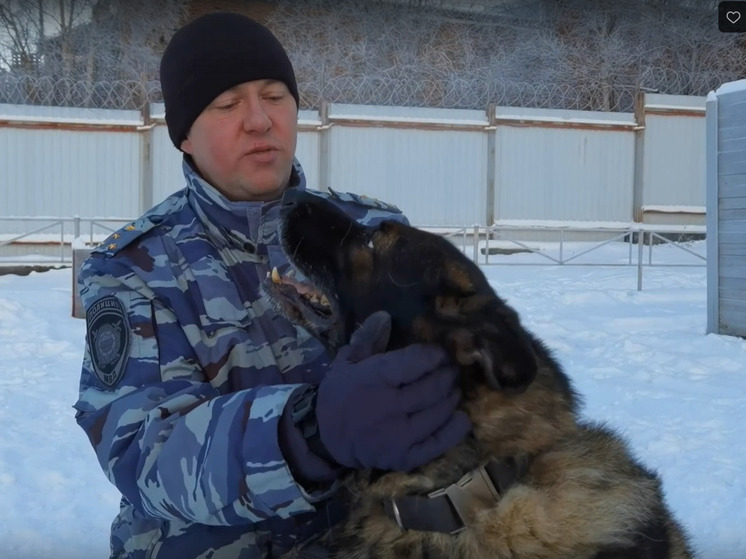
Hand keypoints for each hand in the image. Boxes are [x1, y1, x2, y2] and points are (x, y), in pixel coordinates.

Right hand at [315, 311, 471, 470]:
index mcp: (375, 379)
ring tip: (452, 390)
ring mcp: (399, 435)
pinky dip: (455, 430)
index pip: (417, 361)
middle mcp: (390, 407)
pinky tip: (461, 418)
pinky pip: (439, 443)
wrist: (324, 438)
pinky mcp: (404, 457)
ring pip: (440, 412)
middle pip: (434, 387)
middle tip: (451, 370)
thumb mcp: (346, 362)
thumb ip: (367, 338)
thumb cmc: (339, 395)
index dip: (434, 355)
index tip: (439, 353)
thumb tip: (385, 315)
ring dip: (452, 398)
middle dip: (448, 375)